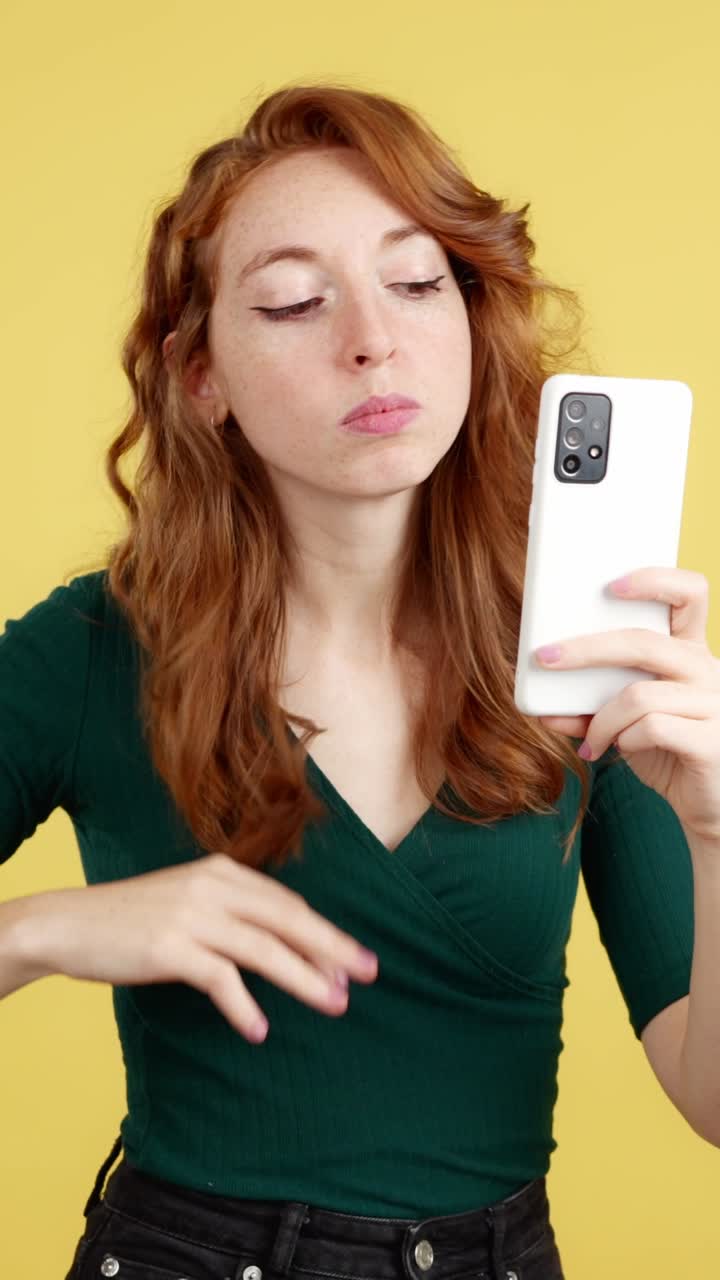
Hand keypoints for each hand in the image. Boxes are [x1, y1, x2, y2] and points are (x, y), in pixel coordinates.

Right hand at [24, 854, 378, 1041]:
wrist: (71, 923)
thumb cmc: (134, 920)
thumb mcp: (189, 903)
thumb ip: (231, 915)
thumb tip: (282, 947)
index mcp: (223, 873)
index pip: (288, 905)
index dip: (325, 934)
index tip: (355, 960)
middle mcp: (214, 887)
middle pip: (288, 919)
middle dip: (332, 948)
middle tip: (367, 975)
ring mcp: (192, 915)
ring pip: (265, 948)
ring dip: (304, 979)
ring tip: (333, 1004)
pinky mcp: (169, 946)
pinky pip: (220, 978)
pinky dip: (243, 1005)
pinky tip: (259, 1030)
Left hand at [534, 566, 719, 843]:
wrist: (710, 805)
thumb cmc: (668, 753)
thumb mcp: (627, 724)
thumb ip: (591, 709)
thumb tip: (539, 708)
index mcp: (691, 652)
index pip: (690, 593)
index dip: (655, 579)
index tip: (611, 586)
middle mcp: (707, 670)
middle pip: (643, 642)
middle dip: (584, 649)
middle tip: (544, 659)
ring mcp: (713, 703)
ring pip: (637, 695)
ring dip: (601, 719)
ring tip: (592, 741)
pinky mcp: (709, 740)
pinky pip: (651, 728)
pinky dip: (622, 739)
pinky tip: (616, 752)